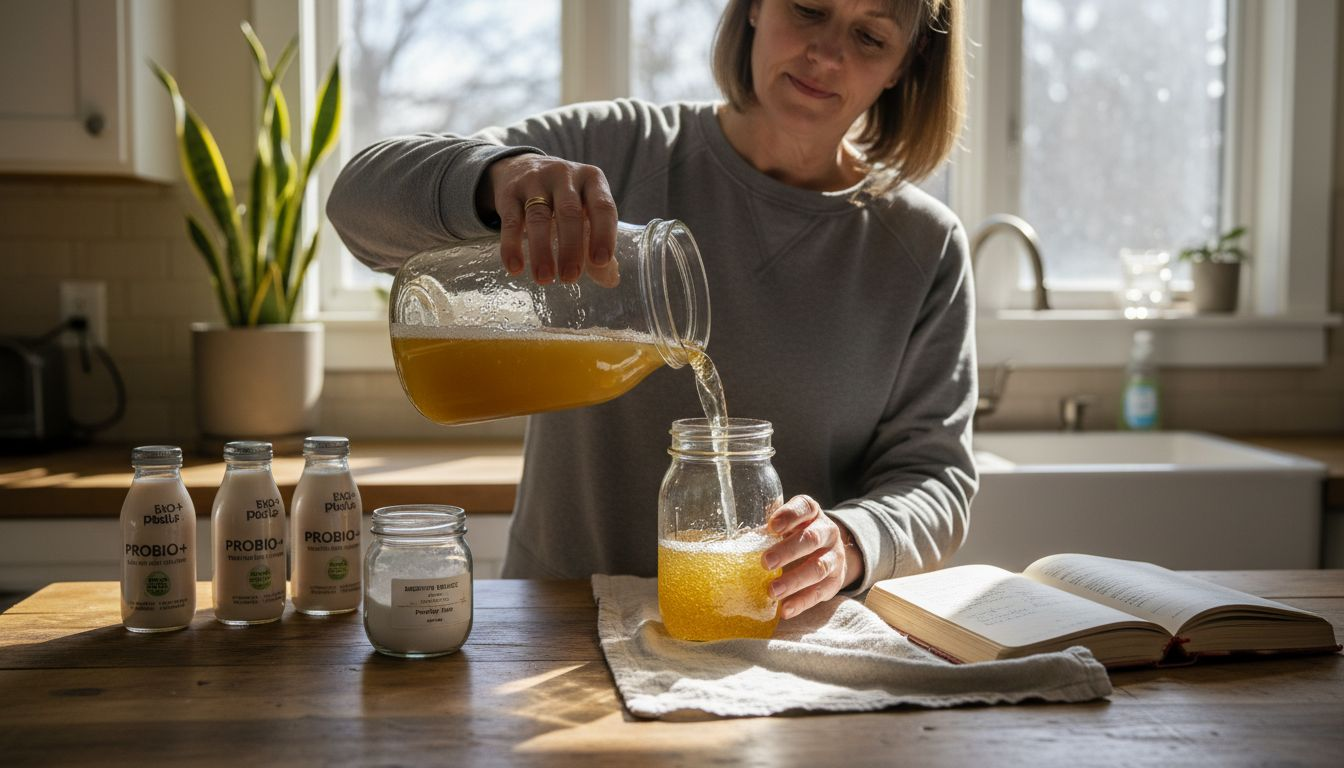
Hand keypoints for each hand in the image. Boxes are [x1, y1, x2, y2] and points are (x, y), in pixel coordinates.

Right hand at [477, 154, 619, 285]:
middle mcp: (565, 176)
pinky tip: (515, 268)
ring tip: (544, 278)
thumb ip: (597, 242)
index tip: (600, 262)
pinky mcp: (510, 192)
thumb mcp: (586, 210)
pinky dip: (512, 246)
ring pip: (539, 217)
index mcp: (592, 179)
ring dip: (542, 251)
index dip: (603, 235)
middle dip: (571, 248)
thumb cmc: (566, 198)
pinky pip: (510, 221)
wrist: (524, 167)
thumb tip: (609, 279)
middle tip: (570, 278)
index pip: (602, 206)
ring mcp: (535, 181)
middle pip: (569, 213)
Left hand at [762, 495, 861, 619]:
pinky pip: (820, 592)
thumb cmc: (796, 536)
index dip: (789, 515)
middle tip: (766, 563)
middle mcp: (827, 531)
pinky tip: (785, 610)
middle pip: (811, 539)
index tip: (772, 526)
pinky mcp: (835, 581)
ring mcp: (835, 556)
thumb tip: (739, 544)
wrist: (828, 553)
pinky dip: (802, 602)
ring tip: (773, 591)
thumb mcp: (785, 527)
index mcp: (812, 513)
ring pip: (819, 568)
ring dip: (794, 581)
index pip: (804, 508)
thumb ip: (768, 532)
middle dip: (788, 551)